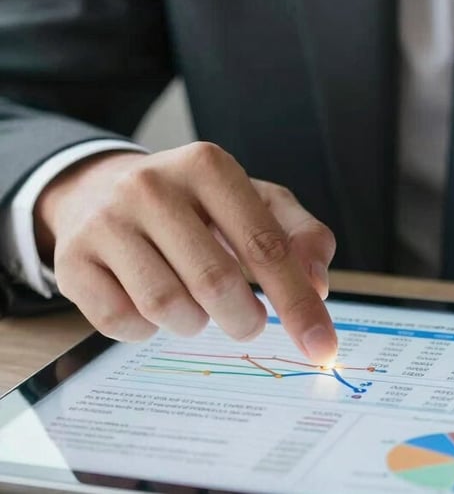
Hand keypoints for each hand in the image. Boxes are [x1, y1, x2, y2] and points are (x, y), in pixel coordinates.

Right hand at [34, 143, 337, 363]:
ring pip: (167, 307)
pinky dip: (147, 329)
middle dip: (244, 319)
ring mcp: (107, 220)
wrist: (102, 189)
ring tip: (195, 303)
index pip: (265, 244)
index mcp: (207, 165)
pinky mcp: (73, 258)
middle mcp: (153, 185)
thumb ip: (298, 234)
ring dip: (193, 322)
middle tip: (249, 323)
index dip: (298, 302)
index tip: (321, 347)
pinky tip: (150, 302)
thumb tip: (318, 283)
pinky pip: (121, 323)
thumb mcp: (252, 201)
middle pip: (215, 281)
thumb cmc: (193, 204)